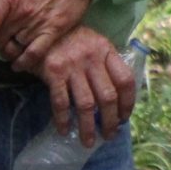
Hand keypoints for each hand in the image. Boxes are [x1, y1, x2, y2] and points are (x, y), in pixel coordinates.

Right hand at [39, 26, 136, 145]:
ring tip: (89, 141)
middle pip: (108, 96)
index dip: (128, 102)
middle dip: (111, 120)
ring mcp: (73, 66)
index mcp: (107, 50)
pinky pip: (60, 102)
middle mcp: (92, 59)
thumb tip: (118, 96)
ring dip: (88, 126)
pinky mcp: (53, 73)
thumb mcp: (95, 44)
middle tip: (110, 135)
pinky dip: (63, 119)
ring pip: (86, 104)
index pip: (125, 80)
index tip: (125, 117)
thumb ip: (106, 64)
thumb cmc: (72, 39)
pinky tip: (65, 130)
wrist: (42, 28)